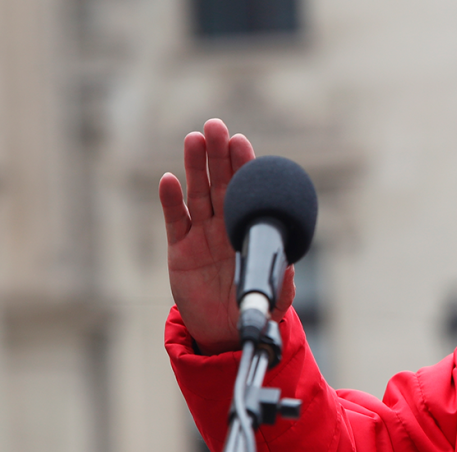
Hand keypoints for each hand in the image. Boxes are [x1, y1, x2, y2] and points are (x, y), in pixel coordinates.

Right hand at [159, 119, 295, 353]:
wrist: (226, 330)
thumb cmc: (255, 304)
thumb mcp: (275, 295)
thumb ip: (282, 279)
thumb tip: (289, 264)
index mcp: (249, 226)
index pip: (246, 189)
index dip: (242, 165)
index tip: (239, 141)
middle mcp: (225, 224)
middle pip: (220, 182)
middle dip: (217, 153)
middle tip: (214, 126)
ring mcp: (201, 234)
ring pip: (197, 193)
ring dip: (193, 166)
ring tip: (192, 140)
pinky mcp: (179, 250)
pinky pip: (176, 220)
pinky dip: (170, 201)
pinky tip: (168, 179)